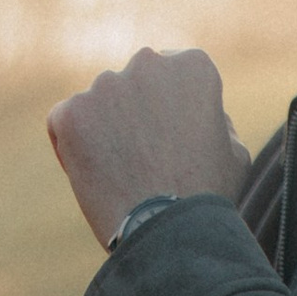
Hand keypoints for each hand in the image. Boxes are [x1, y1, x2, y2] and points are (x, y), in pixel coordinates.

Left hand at [46, 53, 251, 248]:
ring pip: (97, 104)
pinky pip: (63, 122)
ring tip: (118, 175)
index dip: (166, 113)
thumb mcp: (233, 151)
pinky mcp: (72, 112)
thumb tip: (198, 109)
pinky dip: (71, 146)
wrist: (168, 232)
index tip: (166, 145)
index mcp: (191, 65)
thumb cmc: (206, 198)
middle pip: (131, 86)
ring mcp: (106, 85)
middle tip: (139, 161)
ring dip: (102, 131)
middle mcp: (148, 63)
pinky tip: (91, 176)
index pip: (169, 77)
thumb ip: (214, 118)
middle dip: (131, 115)